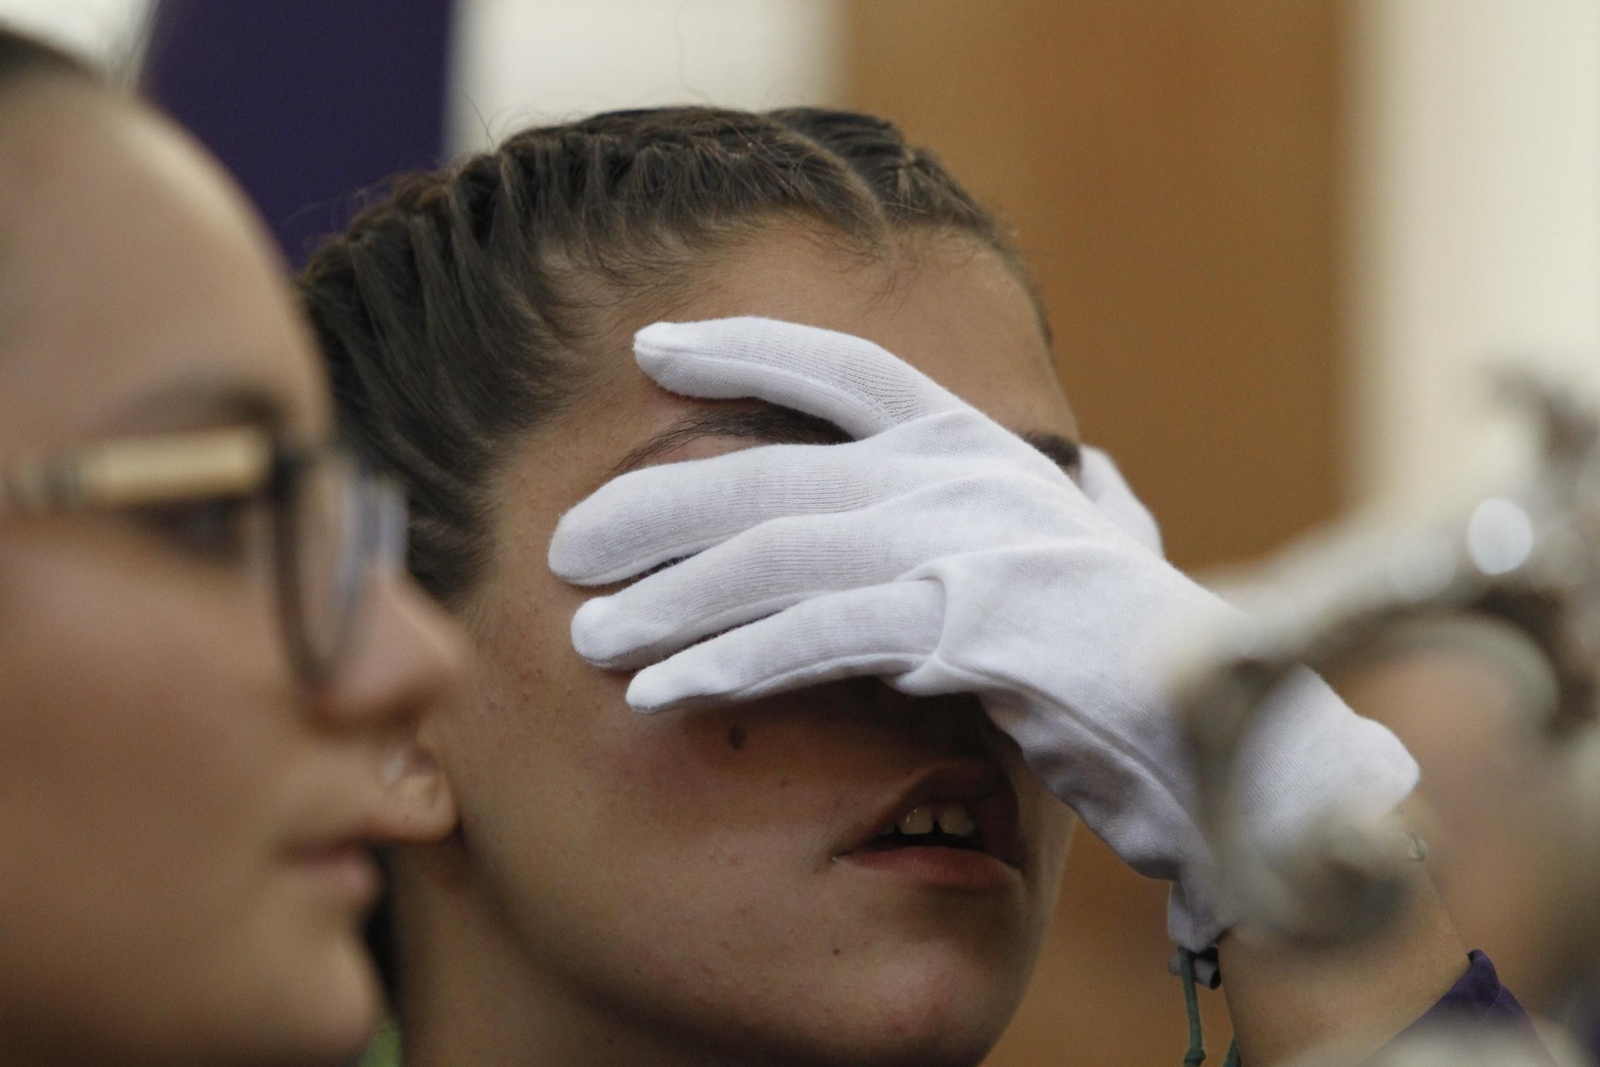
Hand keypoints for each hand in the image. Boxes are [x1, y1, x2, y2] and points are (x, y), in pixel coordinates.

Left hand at [548, 316, 1417, 949]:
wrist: (1232, 739)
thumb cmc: (1137, 665)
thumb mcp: (1074, 564)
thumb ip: (1038, 517)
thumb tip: (1058, 487)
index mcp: (982, 451)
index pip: (848, 372)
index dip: (748, 351)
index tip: (653, 350)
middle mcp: (966, 476)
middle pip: (775, 473)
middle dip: (659, 506)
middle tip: (568, 546)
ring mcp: (968, 542)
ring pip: (777, 553)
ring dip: (668, 596)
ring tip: (586, 635)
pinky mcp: (967, 626)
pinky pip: (815, 637)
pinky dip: (726, 663)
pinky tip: (657, 696)